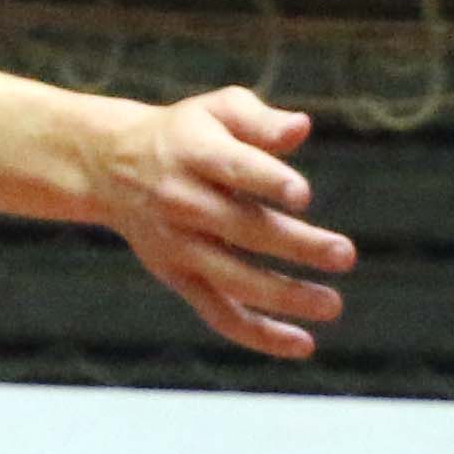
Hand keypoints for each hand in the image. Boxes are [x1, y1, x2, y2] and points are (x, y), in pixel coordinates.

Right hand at [92, 86, 355, 358]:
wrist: (109, 165)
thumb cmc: (184, 134)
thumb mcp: (215, 110)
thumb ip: (260, 119)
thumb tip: (301, 128)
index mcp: (192, 153)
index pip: (232, 168)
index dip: (267, 181)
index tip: (302, 194)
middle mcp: (180, 201)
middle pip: (241, 228)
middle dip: (295, 244)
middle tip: (345, 254)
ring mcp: (177, 245)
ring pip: (231, 278)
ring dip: (283, 295)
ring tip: (332, 304)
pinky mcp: (177, 276)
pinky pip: (217, 313)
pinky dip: (257, 333)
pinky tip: (302, 344)